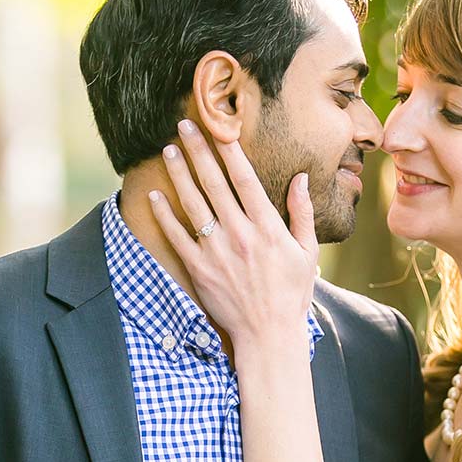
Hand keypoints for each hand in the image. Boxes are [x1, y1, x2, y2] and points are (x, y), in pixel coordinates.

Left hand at [149, 122, 316, 347]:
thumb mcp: (307, 252)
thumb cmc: (291, 294)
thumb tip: (301, 178)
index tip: (219, 128)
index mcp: (267, 228)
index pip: (245, 180)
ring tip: (168, 150)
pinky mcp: (199, 269)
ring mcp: (216, 252)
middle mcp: (240, 235)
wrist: (269, 335)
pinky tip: (154, 195)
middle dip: (198, 151)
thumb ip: (302, 213)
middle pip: (214, 184)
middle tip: (183, 126)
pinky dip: (164, 215)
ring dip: (178, 174)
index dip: (230, 151)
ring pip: (192, 204)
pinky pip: (177, 236)